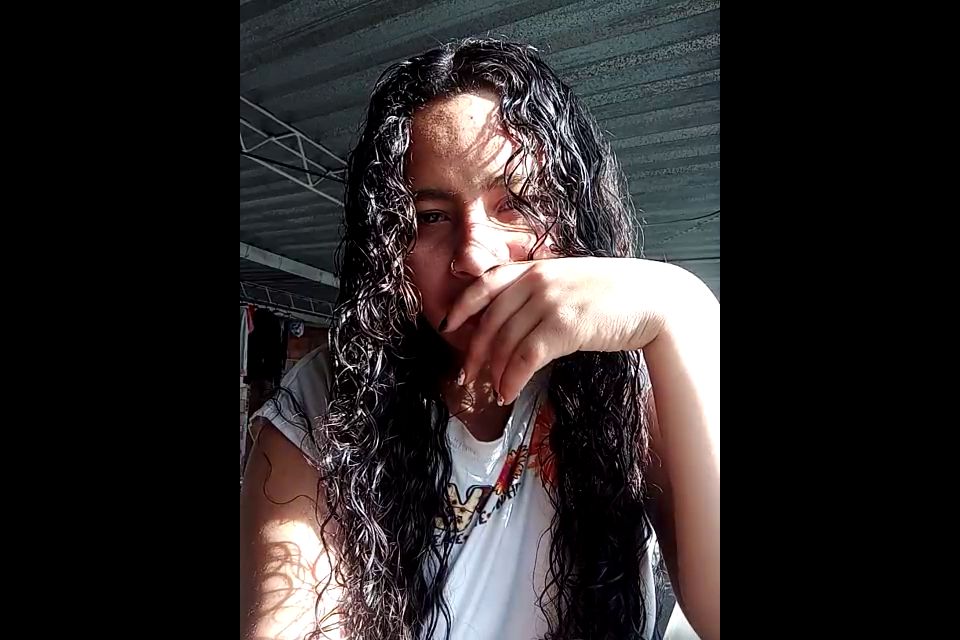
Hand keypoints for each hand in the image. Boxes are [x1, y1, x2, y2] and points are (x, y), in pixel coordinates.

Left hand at [443, 257, 691, 403]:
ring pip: (507, 343)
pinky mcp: (564, 326)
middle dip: (476, 352)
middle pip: (491, 321)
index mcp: (537, 267)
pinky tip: (510, 391)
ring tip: (496, 391)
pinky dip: (513, 378)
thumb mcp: (571, 280)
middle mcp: (537, 281)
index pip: (486, 283)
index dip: (462, 306)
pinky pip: (526, 358)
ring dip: (496, 372)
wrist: (654, 299)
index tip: (449, 326)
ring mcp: (550, 302)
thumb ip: (542, 291)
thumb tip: (515, 322)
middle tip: (468, 375)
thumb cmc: (616, 294)